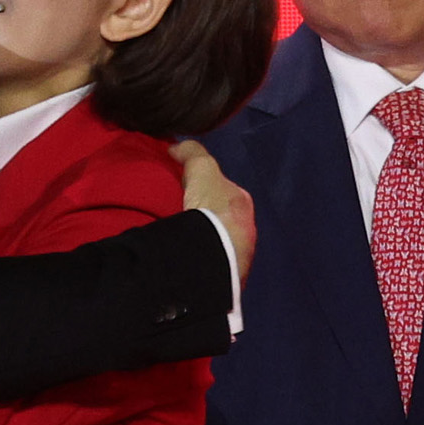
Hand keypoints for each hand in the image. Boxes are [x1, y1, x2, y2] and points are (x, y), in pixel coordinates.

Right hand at [171, 140, 255, 280]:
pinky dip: (200, 260)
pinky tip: (185, 261)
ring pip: (219, 244)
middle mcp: (247, 229)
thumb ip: (192, 153)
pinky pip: (212, 264)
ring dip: (204, 243)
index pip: (223, 191)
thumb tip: (176, 147)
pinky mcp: (228, 278)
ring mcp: (240, 256)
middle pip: (222, 219)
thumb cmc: (213, 208)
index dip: (203, 187)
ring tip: (179, 243)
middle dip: (206, 218)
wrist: (215, 255)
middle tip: (180, 220)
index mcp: (242, 203)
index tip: (185, 191)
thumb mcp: (202, 170)